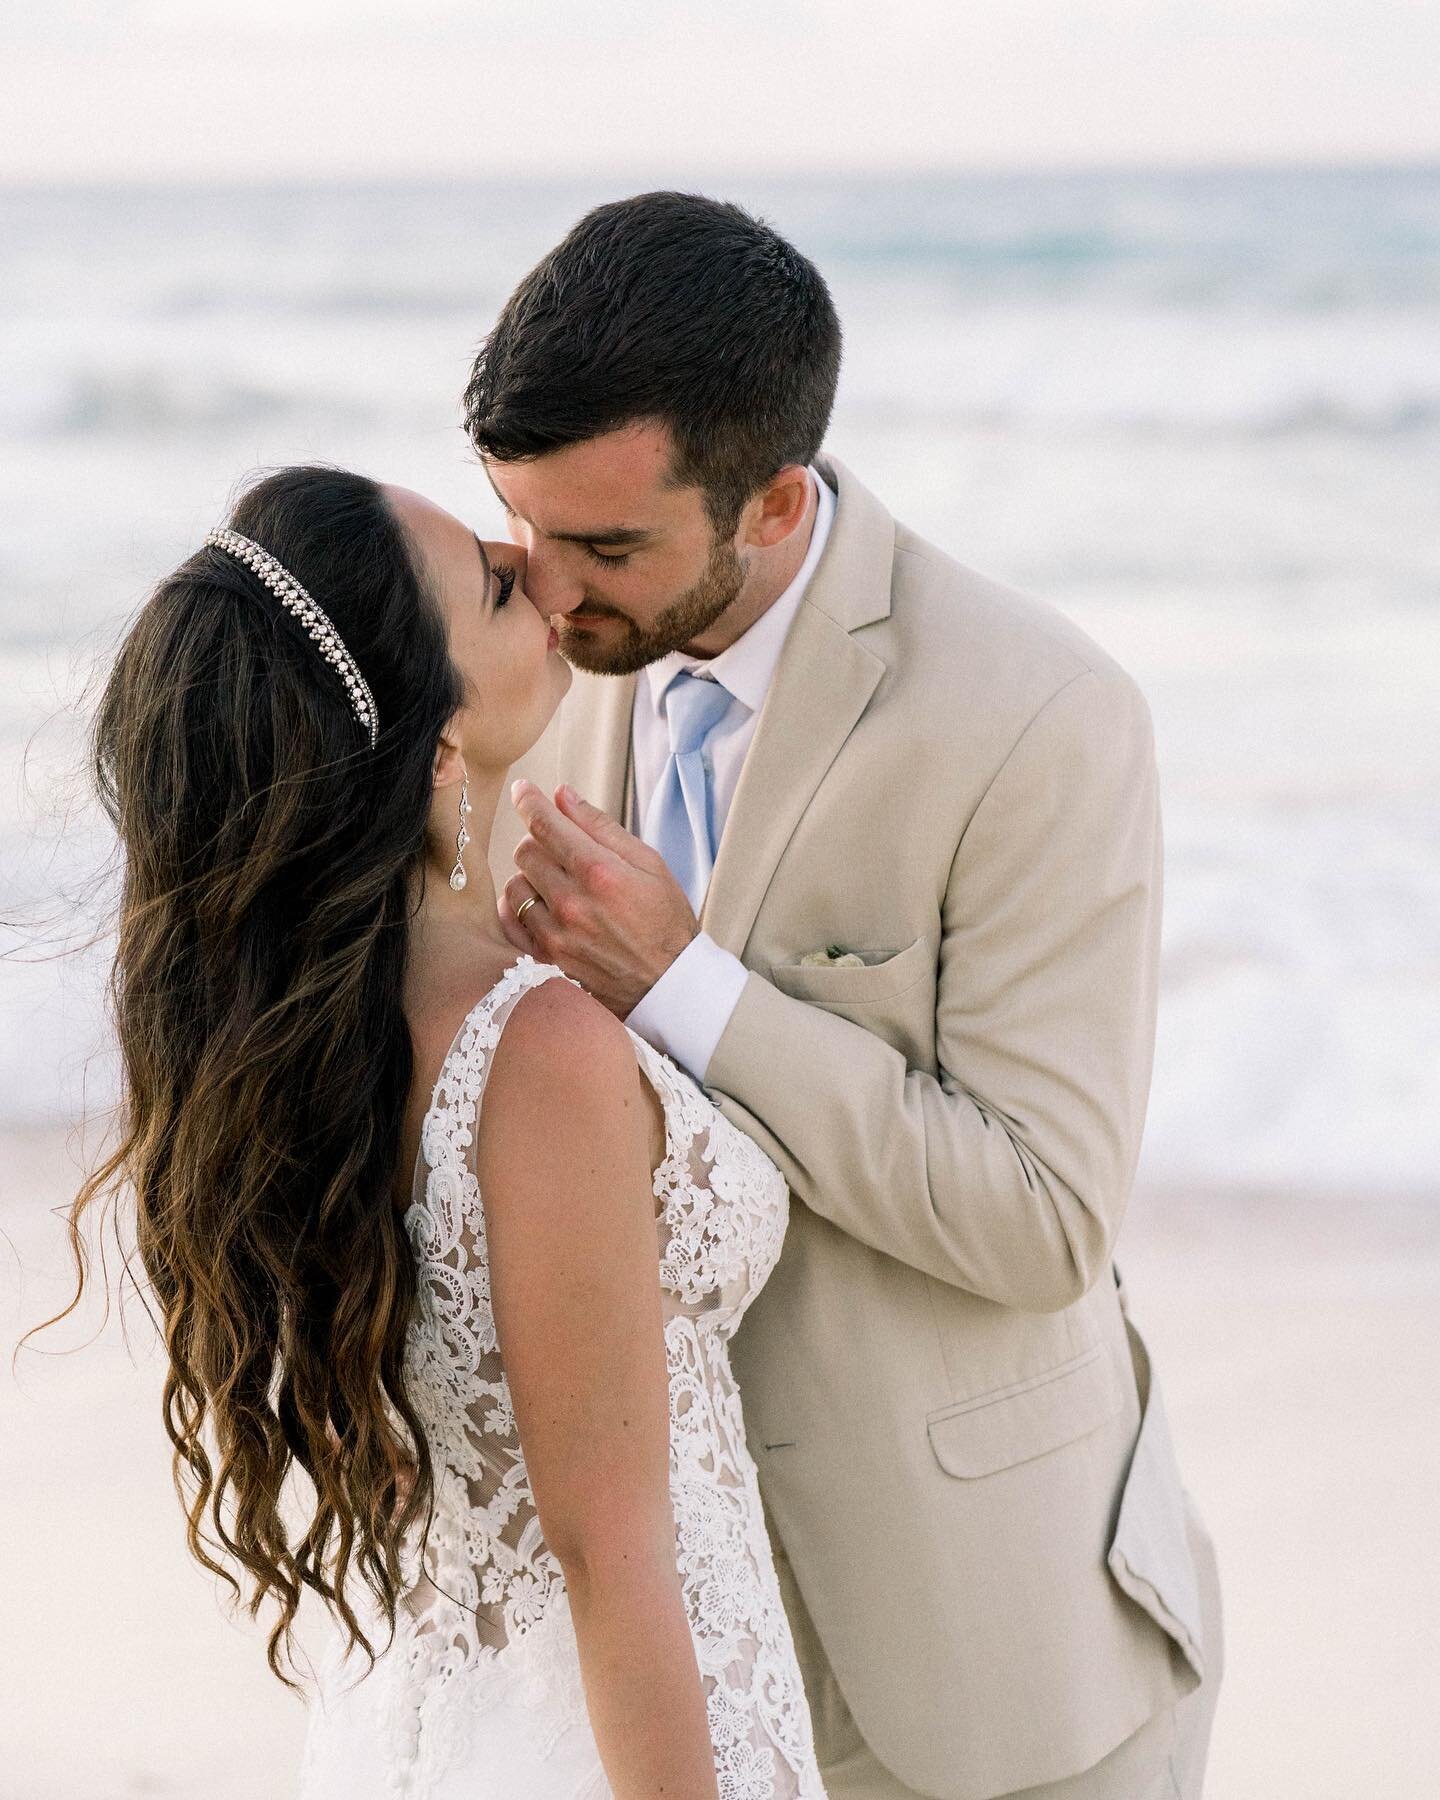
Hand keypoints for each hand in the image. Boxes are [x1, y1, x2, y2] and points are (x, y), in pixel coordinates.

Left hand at [500, 781, 698, 1016]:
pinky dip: (518, 907)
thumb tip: (562, 795)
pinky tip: (539, 905)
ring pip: (514, 885)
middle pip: (525, 851)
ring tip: (556, 883)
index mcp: (600, 872)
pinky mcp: (547, 959)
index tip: (522, 791)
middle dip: (538, 841)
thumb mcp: (649, 864)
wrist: (668, 984)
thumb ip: (601, 827)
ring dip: (529, 876)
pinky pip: (510, 921)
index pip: (546, 825)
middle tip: (560, 848)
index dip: (529, 802)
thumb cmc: (665, 921)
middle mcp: (573, 902)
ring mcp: (556, 934)